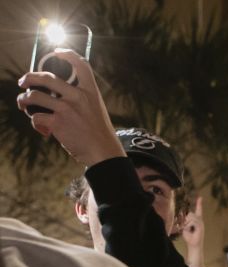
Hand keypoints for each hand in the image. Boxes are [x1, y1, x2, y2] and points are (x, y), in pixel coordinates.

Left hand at [16, 49, 124, 166]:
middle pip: (47, 78)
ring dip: (23, 99)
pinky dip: (35, 122)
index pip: (81, 65)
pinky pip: (36, 117)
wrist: (103, 152)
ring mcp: (66, 109)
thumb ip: (81, 99)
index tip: (57, 52)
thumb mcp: (96, 109)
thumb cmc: (99, 132)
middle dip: (29, 77)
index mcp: (91, 92)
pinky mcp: (57, 123)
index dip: (68, 54)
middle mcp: (78, 96)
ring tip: (22, 104)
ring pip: (34, 96)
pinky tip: (40, 127)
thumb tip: (57, 95)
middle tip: (23, 81)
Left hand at [180, 196, 204, 266]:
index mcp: (197, 220)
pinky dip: (189, 225)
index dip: (199, 204)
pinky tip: (190, 229)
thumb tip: (184, 215)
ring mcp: (201, 223)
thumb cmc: (189, 237)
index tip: (200, 197)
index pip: (199, 210)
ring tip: (188, 229)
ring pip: (191, 216)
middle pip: (190, 213)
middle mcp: (200, 220)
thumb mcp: (185, 227)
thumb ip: (185, 221)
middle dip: (185, 219)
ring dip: (186, 222)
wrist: (194, 245)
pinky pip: (192, 221)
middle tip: (184, 227)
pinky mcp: (200, 226)